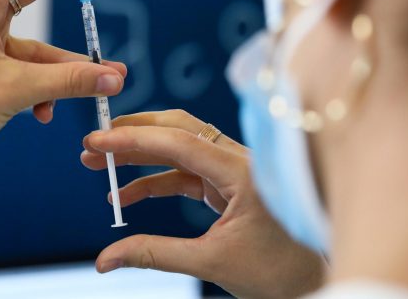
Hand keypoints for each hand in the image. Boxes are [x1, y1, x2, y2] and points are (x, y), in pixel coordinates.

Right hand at [81, 110, 324, 298]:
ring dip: (139, 156)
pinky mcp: (228, 183)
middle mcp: (239, 160)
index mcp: (243, 172)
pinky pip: (184, 172)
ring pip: (178, 148)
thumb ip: (155, 254)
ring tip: (99, 166)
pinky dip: (154, 180)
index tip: (97, 141)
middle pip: (178, 129)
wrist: (313, 279)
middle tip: (94, 144)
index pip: (180, 142)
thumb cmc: (279, 272)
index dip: (133, 139)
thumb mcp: (212, 263)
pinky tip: (125, 195)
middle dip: (133, 134)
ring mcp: (233, 169)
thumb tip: (105, 260)